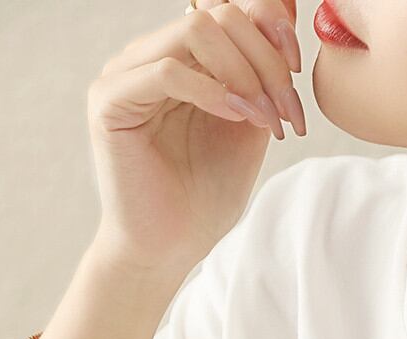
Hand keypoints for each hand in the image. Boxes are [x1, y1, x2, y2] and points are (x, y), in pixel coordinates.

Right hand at [86, 0, 305, 275]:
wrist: (171, 247)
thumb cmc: (206, 193)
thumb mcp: (251, 124)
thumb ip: (263, 73)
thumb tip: (284, 17)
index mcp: (183, 56)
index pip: (227, 6)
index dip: (270, 25)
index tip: (296, 72)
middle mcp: (151, 54)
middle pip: (219, 13)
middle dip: (266, 59)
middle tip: (286, 111)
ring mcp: (126, 73)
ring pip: (195, 29)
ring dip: (245, 73)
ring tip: (265, 119)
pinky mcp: (110, 101)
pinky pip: (167, 71)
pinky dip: (212, 91)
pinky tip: (236, 119)